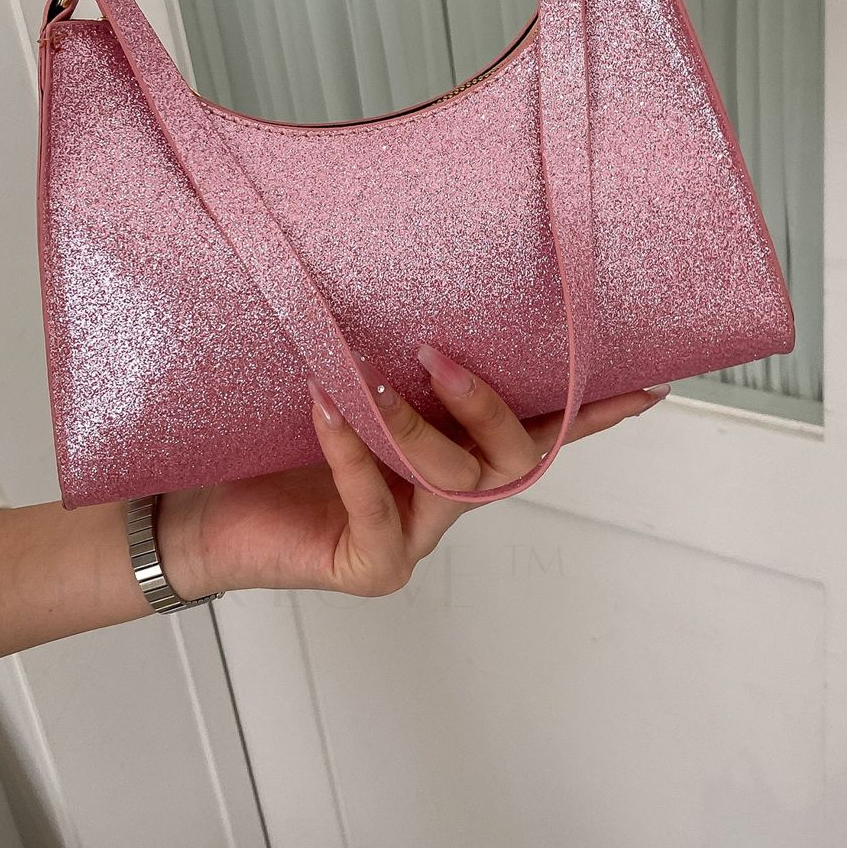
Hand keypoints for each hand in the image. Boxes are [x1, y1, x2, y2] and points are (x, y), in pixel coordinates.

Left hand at [157, 347, 670, 601]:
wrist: (199, 508)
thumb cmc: (271, 443)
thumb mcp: (344, 389)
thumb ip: (390, 358)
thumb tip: (412, 279)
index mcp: (451, 455)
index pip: (538, 430)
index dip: (594, 412)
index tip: (648, 382)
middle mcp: (444, 499)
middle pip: (512, 461)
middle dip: (488, 405)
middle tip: (438, 355)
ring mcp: (413, 539)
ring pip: (452, 484)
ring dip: (414, 429)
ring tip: (369, 382)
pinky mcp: (369, 567)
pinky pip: (376, 509)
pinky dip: (350, 453)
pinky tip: (323, 407)